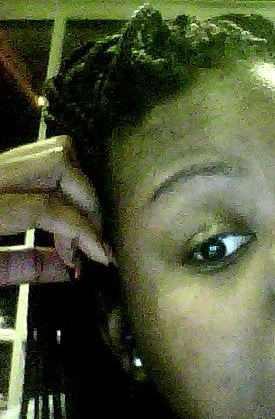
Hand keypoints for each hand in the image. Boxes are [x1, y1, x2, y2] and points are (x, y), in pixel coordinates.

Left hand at [0, 135, 114, 284]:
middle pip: (59, 163)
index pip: (48, 205)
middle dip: (89, 200)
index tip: (105, 257)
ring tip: (83, 222)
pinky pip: (41, 157)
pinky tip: (68, 208)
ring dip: (80, 184)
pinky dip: (65, 178)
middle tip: (96, 236)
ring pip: (54, 149)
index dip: (84, 231)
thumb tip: (74, 270)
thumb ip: (26, 267)